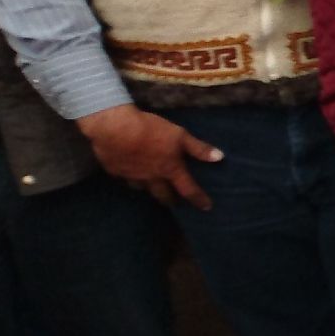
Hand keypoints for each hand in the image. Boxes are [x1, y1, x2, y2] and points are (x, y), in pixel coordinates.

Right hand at [77, 106, 219, 209]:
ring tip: (153, 188)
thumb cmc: (151, 130)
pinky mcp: (114, 170)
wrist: (114, 128)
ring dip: (149, 189)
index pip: (188, 190)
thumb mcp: (179, 135)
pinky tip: (129, 173)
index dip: (199, 199)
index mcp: (170, 169)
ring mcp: (131, 176)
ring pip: (142, 188)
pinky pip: (124, 178)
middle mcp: (151, 177)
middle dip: (170, 200)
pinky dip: (129, 178)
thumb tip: (220, 157)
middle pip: (162, 195)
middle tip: (175, 203)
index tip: (206, 207)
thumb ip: (198, 148)